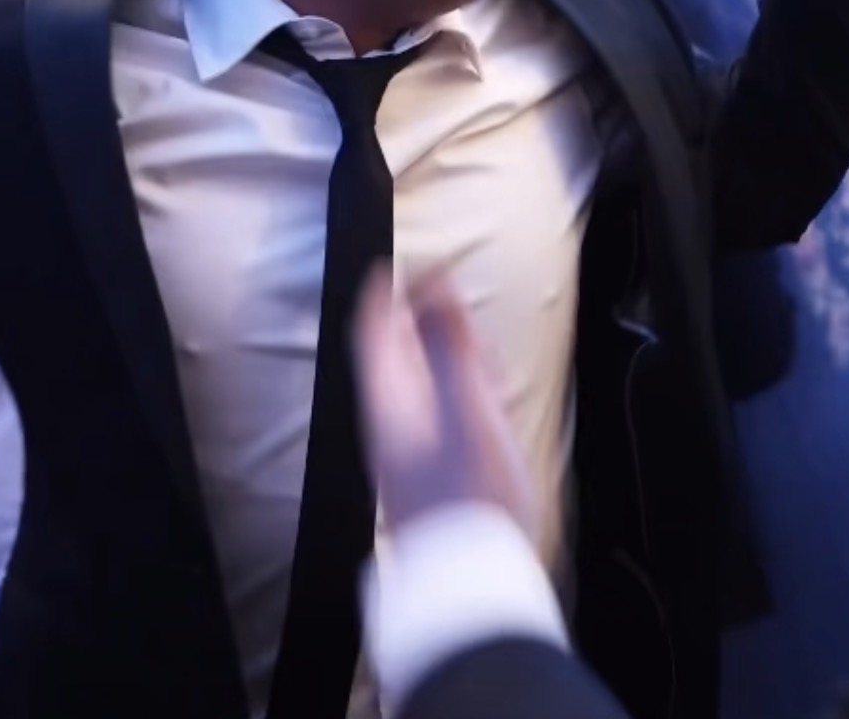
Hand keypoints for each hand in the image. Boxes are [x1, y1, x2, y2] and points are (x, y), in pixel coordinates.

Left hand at [355, 267, 536, 540]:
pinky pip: (431, 424)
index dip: (381, 297)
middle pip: (389, 363)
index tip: (390, 268)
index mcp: (389, 406)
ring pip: (411, 393)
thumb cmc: (471, 496)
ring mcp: (405, 461)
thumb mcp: (465, 408)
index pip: (372, 336)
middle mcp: (388, 431)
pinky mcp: (427, 485)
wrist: (471, 579)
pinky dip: (451, 400)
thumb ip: (448, 346)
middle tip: (435, 301)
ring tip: (464, 352)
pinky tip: (476, 415)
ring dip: (435, 364)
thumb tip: (431, 284)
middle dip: (412, 326)